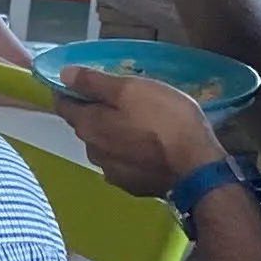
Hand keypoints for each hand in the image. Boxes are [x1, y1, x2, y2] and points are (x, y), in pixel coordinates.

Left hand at [56, 65, 222, 198]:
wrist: (197, 169)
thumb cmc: (165, 121)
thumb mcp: (131, 90)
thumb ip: (94, 82)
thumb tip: (63, 75)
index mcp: (88, 126)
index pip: (63, 105)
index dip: (67, 89)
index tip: (76, 78)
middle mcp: (93, 152)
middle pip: (85, 125)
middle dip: (94, 110)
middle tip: (117, 96)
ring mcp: (113, 172)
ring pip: (104, 144)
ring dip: (112, 131)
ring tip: (136, 119)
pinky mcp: (133, 185)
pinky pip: (123, 161)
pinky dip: (128, 150)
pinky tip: (146, 145)